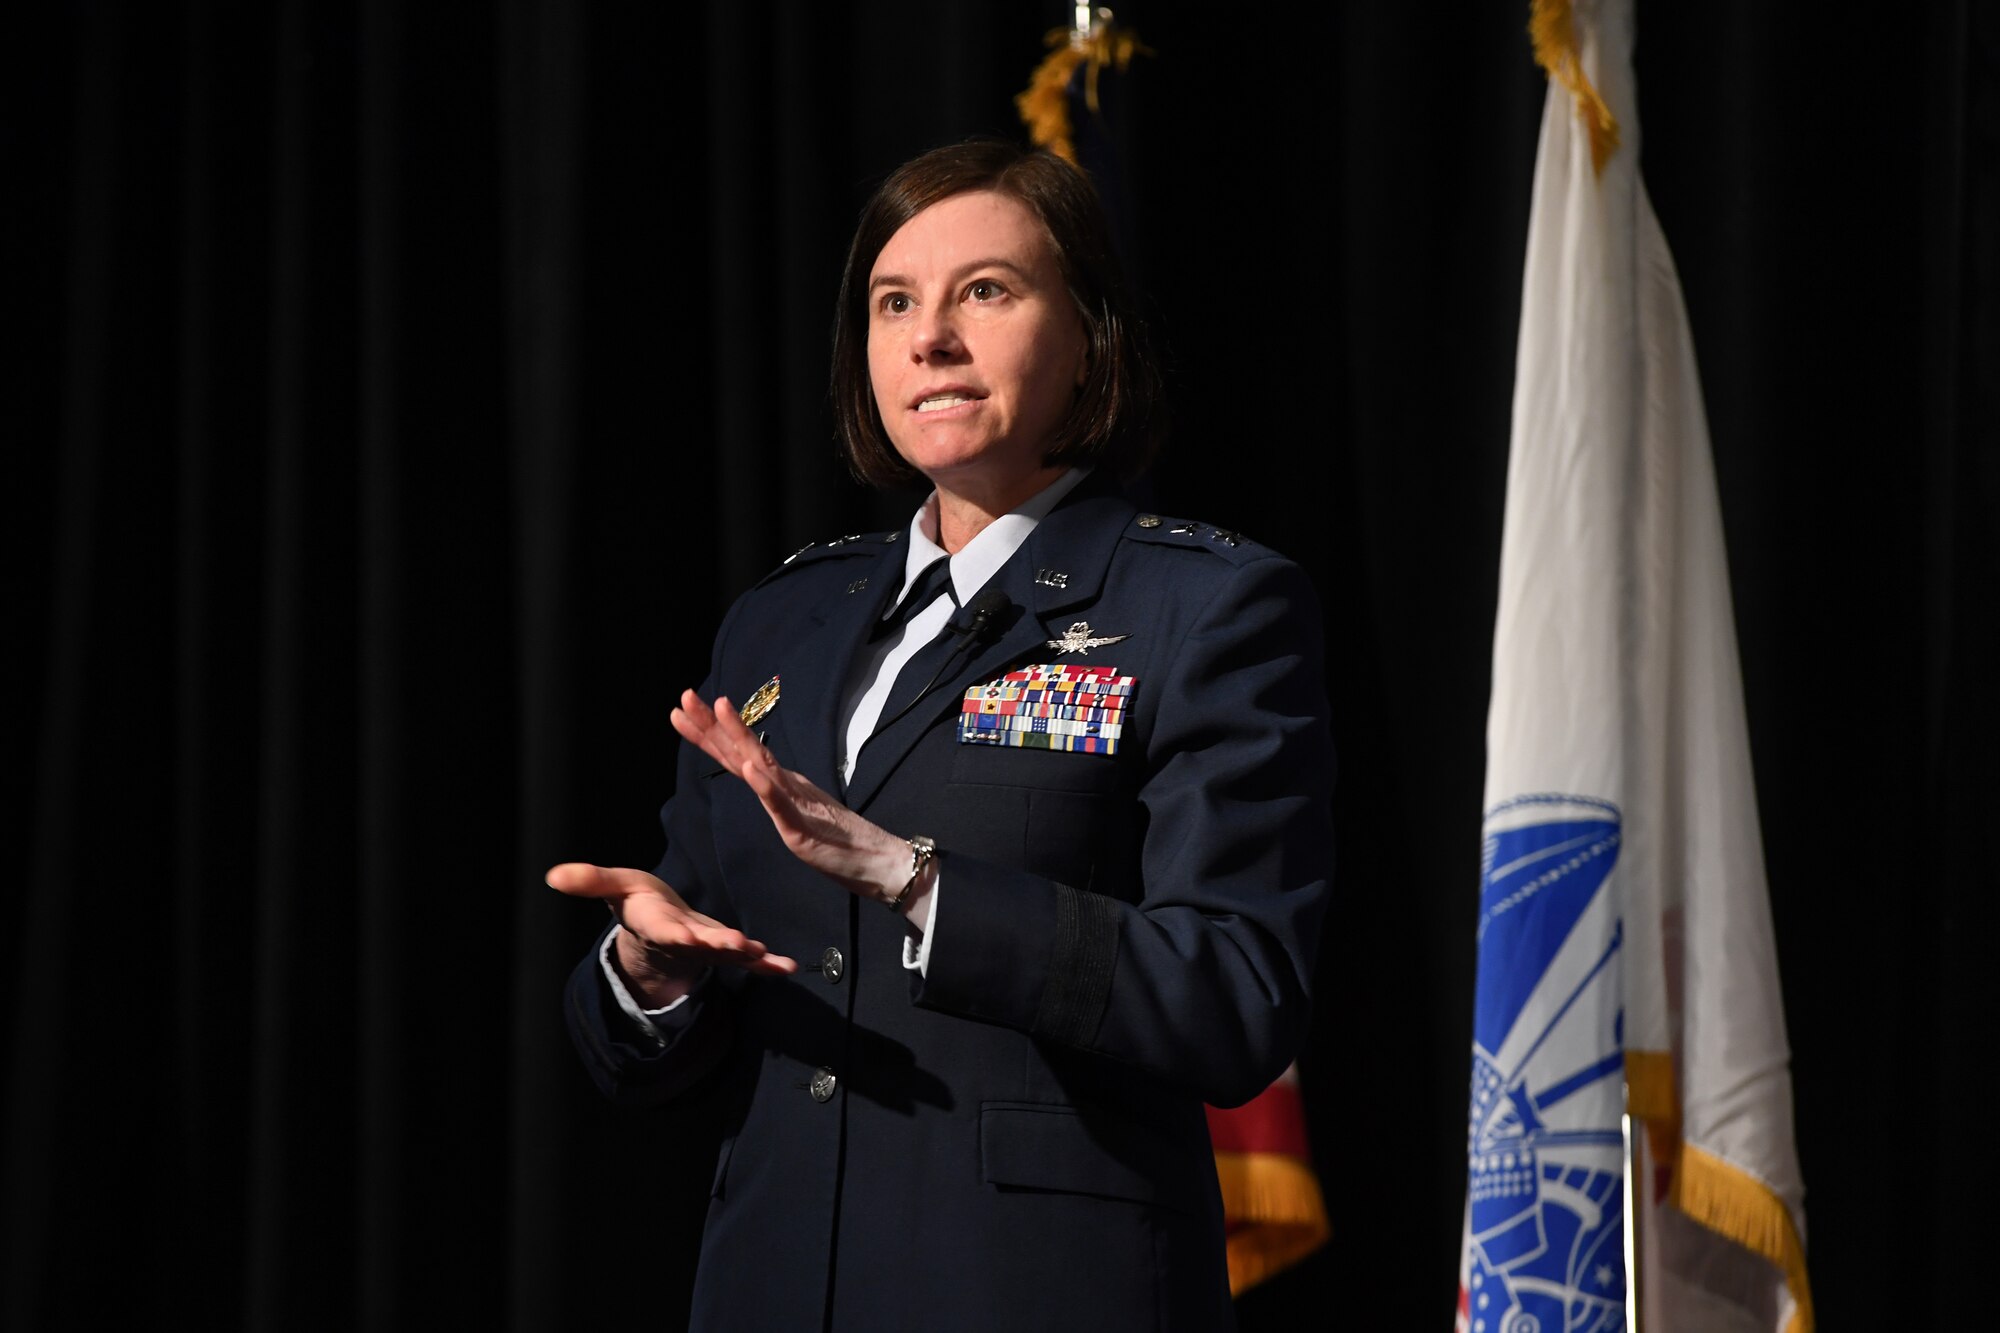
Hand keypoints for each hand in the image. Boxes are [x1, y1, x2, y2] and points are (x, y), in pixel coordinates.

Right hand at [546, 863, 798, 1004]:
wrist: (658, 928)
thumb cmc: (637, 902)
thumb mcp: (614, 887)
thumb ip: (590, 881)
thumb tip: (553, 875)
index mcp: (657, 924)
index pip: (664, 929)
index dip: (675, 932)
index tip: (685, 934)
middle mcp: (684, 940)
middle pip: (702, 945)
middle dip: (720, 945)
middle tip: (740, 945)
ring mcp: (707, 948)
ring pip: (728, 954)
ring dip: (748, 956)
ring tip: (767, 957)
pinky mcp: (726, 948)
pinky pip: (750, 960)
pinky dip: (769, 965)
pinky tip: (789, 967)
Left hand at [671, 688, 913, 905]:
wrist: (878, 862)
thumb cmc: (839, 843)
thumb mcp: (795, 817)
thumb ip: (776, 795)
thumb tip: (757, 772)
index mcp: (780, 784)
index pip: (736, 756)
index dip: (708, 733)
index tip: (680, 711)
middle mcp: (786, 784)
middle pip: (743, 750)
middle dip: (712, 724)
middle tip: (687, 695)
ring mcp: (796, 802)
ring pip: (763, 764)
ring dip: (739, 736)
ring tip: (718, 708)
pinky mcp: (805, 827)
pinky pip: (783, 805)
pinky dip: (766, 785)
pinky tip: (750, 768)